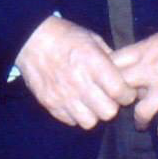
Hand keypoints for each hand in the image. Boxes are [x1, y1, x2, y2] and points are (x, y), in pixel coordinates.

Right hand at [14, 16, 135, 128]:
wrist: (30, 38)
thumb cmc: (64, 36)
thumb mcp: (92, 39)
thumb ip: (110, 59)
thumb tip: (124, 75)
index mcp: (93, 63)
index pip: (120, 92)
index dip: (127, 94)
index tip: (124, 90)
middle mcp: (79, 82)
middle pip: (108, 112)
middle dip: (112, 106)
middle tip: (108, 97)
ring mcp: (62, 95)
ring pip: (89, 122)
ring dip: (93, 113)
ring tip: (90, 102)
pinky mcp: (49, 103)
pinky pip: (70, 121)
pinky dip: (75, 114)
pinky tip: (75, 101)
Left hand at [110, 22, 157, 137]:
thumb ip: (147, 51)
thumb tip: (134, 62)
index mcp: (145, 50)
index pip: (113, 62)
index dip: (105, 73)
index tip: (103, 82)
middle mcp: (151, 70)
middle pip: (121, 88)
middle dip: (117, 99)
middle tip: (118, 107)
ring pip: (142, 111)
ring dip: (140, 120)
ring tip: (140, 124)